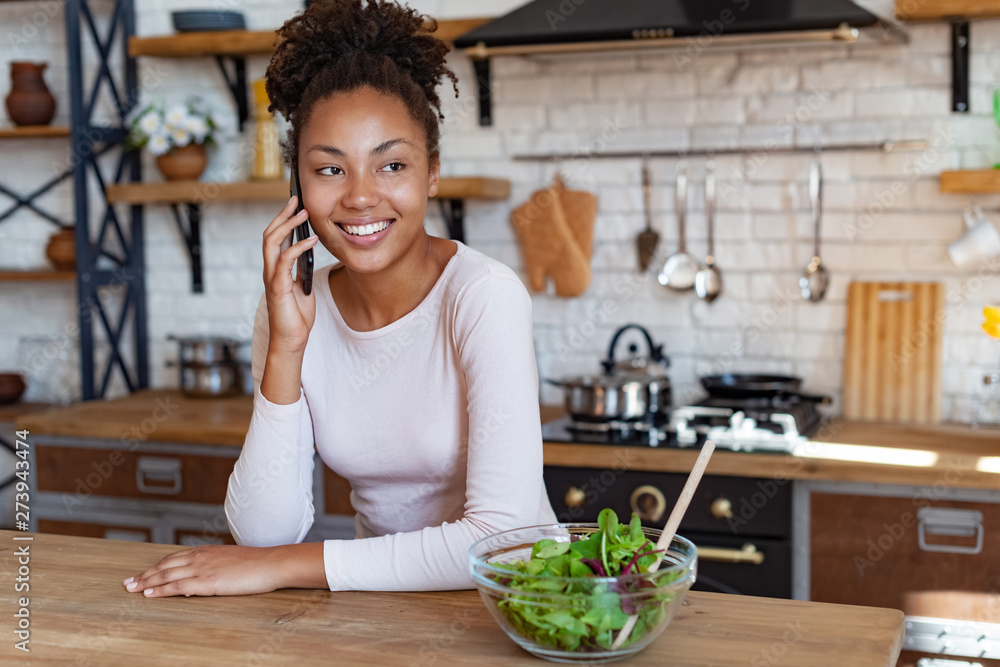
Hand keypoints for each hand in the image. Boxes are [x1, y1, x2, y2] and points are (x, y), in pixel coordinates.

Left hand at [123, 545, 282, 597]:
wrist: (271, 563)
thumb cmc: (256, 564)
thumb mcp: (230, 561)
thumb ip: (212, 568)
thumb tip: (195, 582)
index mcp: (206, 551)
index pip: (173, 558)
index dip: (155, 566)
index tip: (142, 573)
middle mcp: (201, 557)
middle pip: (165, 565)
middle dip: (145, 575)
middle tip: (128, 583)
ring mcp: (203, 568)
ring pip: (167, 575)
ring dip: (147, 582)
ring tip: (132, 589)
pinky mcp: (208, 581)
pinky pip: (178, 585)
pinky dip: (162, 590)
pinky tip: (150, 594)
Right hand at [262, 196, 319, 353]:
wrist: (291, 340)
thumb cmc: (296, 316)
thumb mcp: (303, 287)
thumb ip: (301, 270)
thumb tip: (308, 252)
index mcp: (275, 269)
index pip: (275, 238)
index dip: (283, 219)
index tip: (295, 204)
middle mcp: (270, 270)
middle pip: (269, 234)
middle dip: (283, 215)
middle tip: (297, 200)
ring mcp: (271, 278)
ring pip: (272, 242)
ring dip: (288, 225)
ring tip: (304, 214)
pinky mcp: (277, 287)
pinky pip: (284, 261)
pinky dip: (298, 247)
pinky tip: (312, 240)